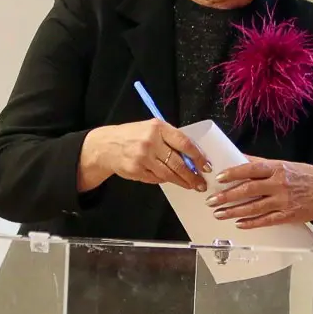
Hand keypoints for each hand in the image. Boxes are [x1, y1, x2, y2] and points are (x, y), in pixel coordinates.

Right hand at [79, 119, 211, 191]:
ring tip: (191, 186)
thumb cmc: (133, 136)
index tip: (206, 166)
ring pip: (169, 173)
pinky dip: (165, 180)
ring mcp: (142, 157)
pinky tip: (171, 180)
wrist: (106, 145)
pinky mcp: (136, 170)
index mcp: (158, 127)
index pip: (184, 142)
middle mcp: (150, 141)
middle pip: (178, 162)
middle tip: (201, 183)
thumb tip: (192, 157)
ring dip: (182, 181)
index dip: (198, 156)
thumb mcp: (152, 129)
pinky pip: (156, 178)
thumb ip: (170, 139)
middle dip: (192, 175)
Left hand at [206, 157, 312, 228]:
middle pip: (248, 190)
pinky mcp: (287, 216)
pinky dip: (251, 223)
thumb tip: (240, 158)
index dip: (233, 173)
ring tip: (218, 214)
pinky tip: (238, 224)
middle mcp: (279, 184)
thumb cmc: (306, 176)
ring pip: (253, 207)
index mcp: (278, 168)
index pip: (251, 169)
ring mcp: (283, 201)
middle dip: (226, 196)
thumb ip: (263, 164)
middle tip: (211, 200)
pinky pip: (266, 221)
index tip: (219, 178)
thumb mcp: (286, 165)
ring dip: (233, 211)